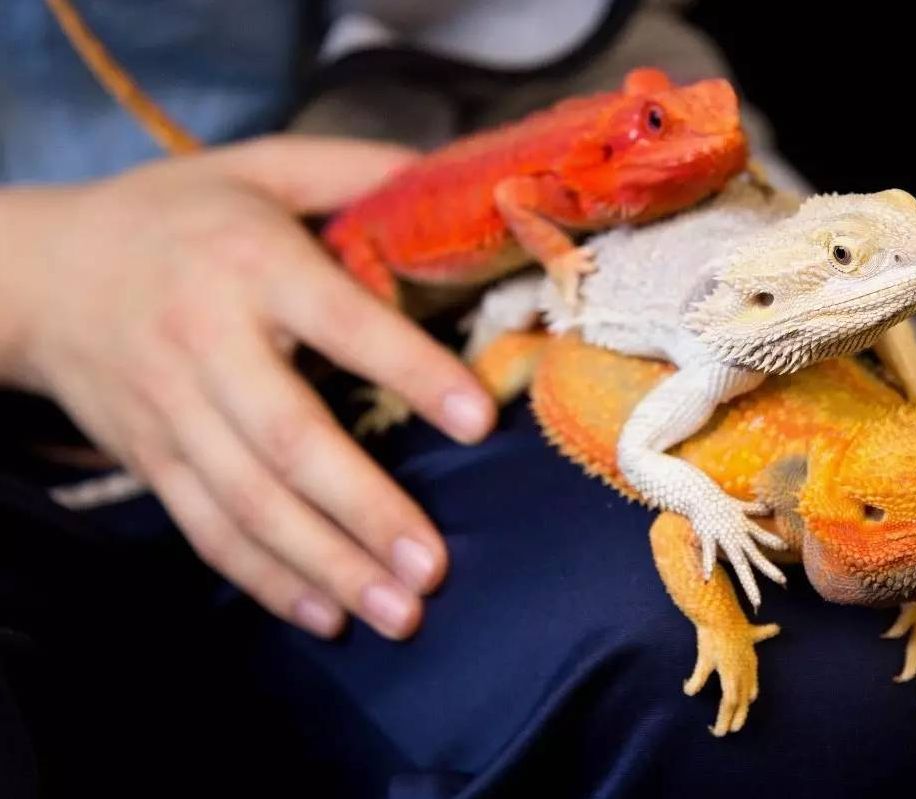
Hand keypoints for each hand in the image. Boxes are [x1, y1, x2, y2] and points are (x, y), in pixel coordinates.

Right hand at [0, 136, 496, 640]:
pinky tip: (324, 615)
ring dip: (325, 565)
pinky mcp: (150, 460)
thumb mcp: (258, 167)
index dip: (409, 371)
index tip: (477, 420)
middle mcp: (210, 344)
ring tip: (397, 613)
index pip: (341, 323)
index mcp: (251, 263)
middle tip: (432, 566)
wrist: (40, 272)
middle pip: (288, 439)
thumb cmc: (174, 216)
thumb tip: (457, 181)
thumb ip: (353, 171)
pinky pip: (207, 528)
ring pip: (249, 503)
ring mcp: (173, 413)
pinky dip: (264, 579)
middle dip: (363, 509)